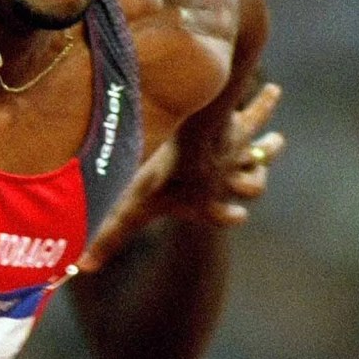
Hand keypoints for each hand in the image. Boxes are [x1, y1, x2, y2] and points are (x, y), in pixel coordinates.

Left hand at [77, 82, 282, 273]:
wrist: (190, 139)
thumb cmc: (163, 174)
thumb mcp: (132, 207)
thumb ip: (108, 236)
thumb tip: (81, 267)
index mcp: (206, 203)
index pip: (222, 216)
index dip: (228, 217)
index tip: (236, 217)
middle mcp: (227, 180)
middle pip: (251, 186)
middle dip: (253, 183)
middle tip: (252, 184)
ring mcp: (238, 153)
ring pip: (263, 152)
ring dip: (269, 148)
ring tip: (277, 140)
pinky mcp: (242, 127)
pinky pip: (257, 114)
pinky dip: (264, 103)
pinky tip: (272, 90)